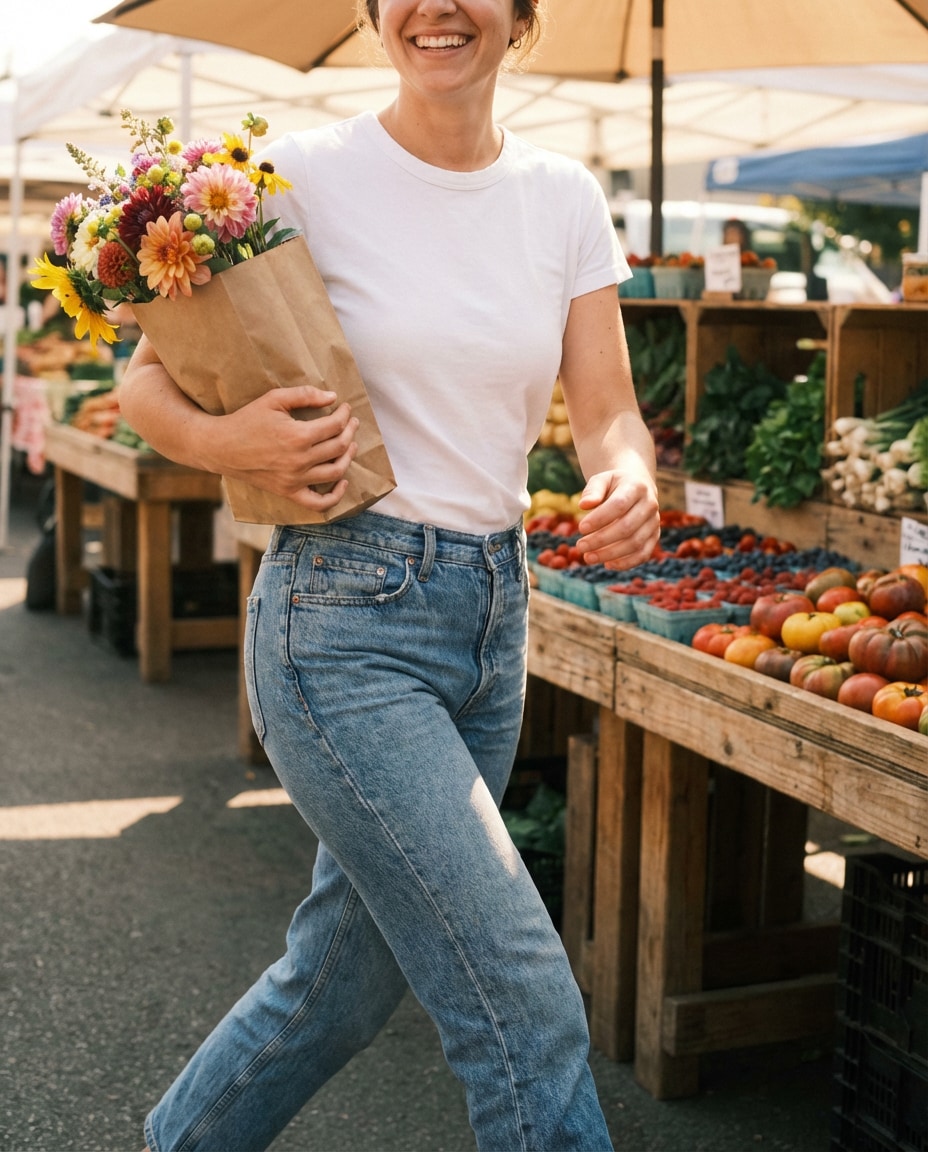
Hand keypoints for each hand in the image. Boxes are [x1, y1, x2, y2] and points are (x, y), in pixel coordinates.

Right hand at [206, 385, 359, 510]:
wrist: (221, 447)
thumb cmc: (246, 420)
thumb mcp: (273, 399)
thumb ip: (304, 395)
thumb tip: (332, 397)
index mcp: (298, 436)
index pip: (335, 426)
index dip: (344, 415)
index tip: (344, 408)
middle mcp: (300, 460)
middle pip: (339, 447)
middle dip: (350, 431)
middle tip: (351, 422)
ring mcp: (295, 479)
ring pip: (336, 472)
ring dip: (348, 457)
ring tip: (350, 445)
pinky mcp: (289, 492)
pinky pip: (319, 504)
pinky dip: (335, 496)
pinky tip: (342, 482)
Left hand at [574, 470, 659, 569]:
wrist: (637, 488)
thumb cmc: (614, 485)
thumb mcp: (602, 480)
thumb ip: (593, 490)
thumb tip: (583, 505)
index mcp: (637, 487)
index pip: (619, 505)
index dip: (600, 519)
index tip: (581, 528)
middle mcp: (650, 505)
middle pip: (627, 527)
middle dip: (601, 540)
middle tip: (580, 546)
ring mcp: (654, 522)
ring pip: (635, 543)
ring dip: (610, 554)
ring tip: (588, 557)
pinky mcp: (654, 537)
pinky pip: (643, 554)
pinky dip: (626, 563)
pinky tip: (607, 564)